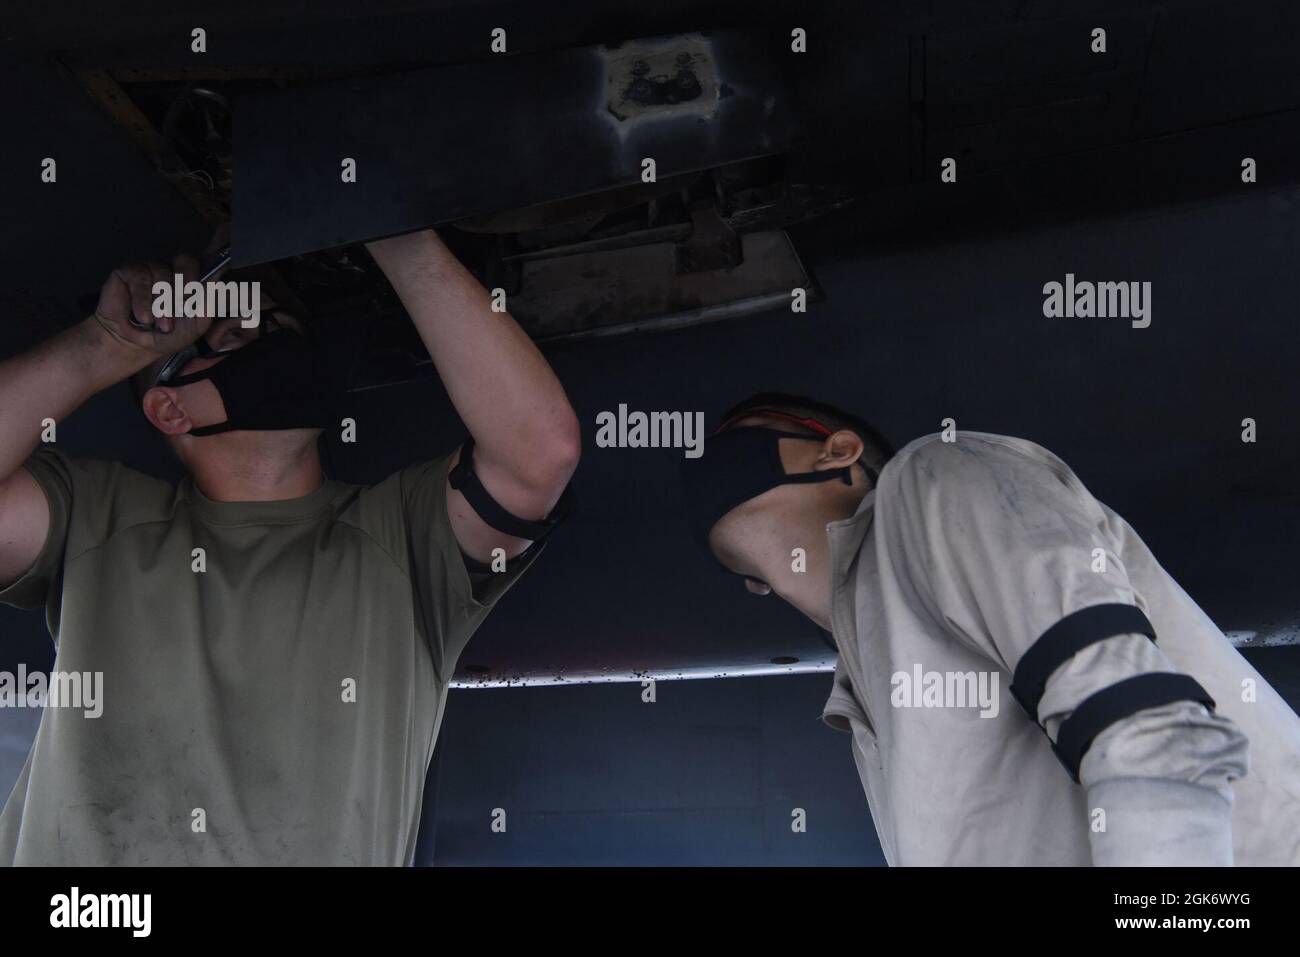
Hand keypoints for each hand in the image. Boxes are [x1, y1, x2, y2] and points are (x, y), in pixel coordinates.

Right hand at [88, 254, 219, 360]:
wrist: (134, 346)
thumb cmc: (166, 335)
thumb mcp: (195, 325)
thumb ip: (208, 306)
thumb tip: (219, 287)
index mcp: (191, 281)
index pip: (207, 264)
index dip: (214, 267)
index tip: (217, 280)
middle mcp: (171, 271)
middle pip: (186, 260)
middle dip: (188, 283)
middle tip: (184, 305)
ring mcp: (150, 269)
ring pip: (162, 271)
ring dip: (162, 302)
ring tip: (159, 324)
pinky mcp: (127, 272)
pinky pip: (139, 277)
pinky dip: (143, 300)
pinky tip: (143, 317)